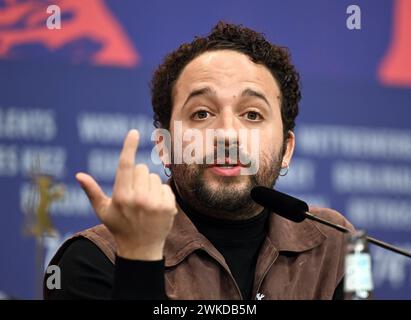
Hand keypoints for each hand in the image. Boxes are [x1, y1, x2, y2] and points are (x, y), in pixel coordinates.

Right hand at [76, 129, 177, 259]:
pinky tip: (156, 207)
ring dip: (149, 185)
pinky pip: (165, 186)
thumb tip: (79, 175)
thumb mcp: (102, 211)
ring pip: (154, 177)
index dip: (129, 146)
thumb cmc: (119, 227)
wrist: (141, 249)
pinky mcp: (168, 206)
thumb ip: (92, 191)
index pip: (125, 165)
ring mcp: (155, 203)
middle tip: (135, 195)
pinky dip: (161, 194)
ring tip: (145, 203)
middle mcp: (138, 198)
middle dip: (138, 177)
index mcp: (121, 196)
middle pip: (142, 168)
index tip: (134, 132)